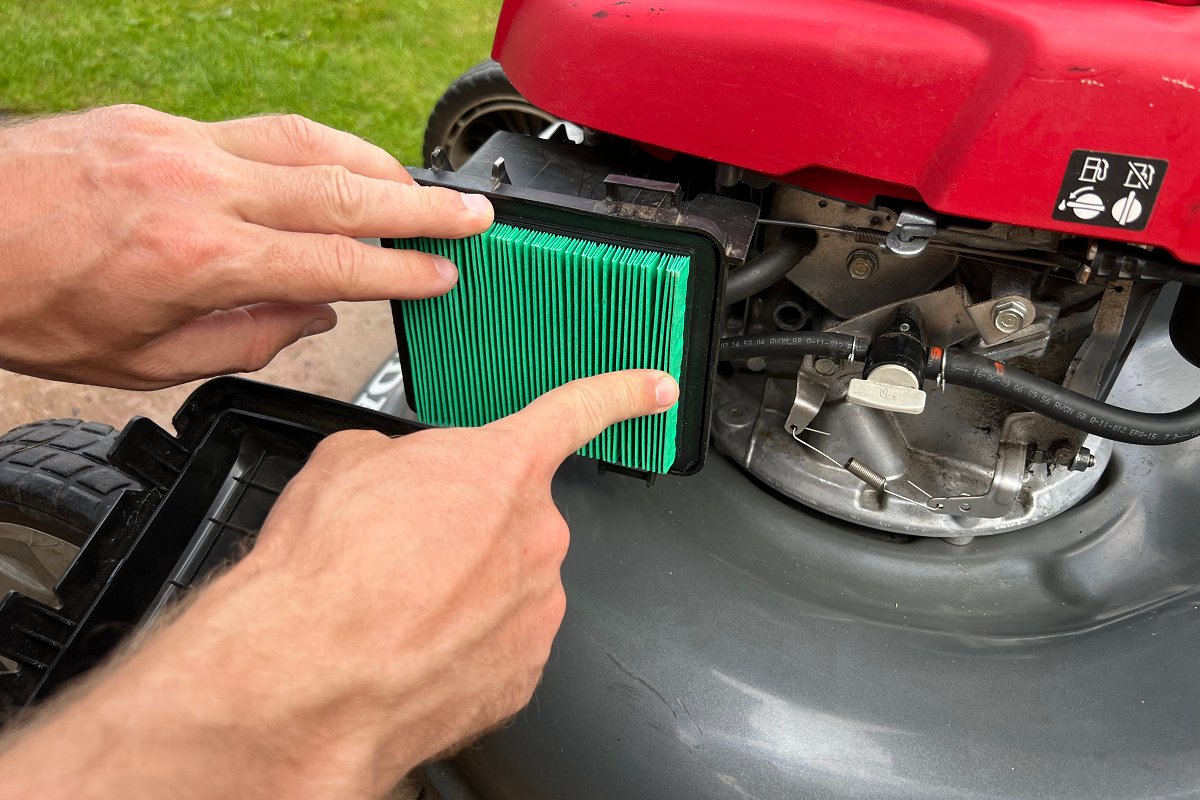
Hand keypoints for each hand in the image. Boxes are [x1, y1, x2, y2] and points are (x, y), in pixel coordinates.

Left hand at [0, 105, 492, 387]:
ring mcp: (182, 144)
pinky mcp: (162, 123)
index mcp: (201, 260)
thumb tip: (312, 314)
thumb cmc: (26, 303)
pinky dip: (318, 146)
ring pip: (311, 144)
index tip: (444, 276)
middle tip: (474, 216)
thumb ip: (244, 338)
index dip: (403, 273)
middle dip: (421, 207)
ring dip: (378, 166)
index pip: (336, 263)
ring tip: (420, 190)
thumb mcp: (141, 359)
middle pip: (344, 193)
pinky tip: (340, 161)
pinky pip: (263, 129)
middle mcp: (201, 188)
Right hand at [0, 369, 678, 798]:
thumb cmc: (328, 572)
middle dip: (471, 522)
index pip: (580, 412)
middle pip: (516, 515)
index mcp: (504, 469)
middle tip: (405, 545)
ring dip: (465, 587)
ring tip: (398, 603)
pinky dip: (464, 643)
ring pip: (508, 583)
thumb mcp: (346, 462)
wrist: (310, 676)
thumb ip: (400, 455)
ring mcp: (535, 610)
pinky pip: (499, 643)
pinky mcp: (521, 674)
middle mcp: (537, 538)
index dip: (623, 393)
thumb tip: (397, 473)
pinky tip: (414, 644)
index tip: (655, 389)